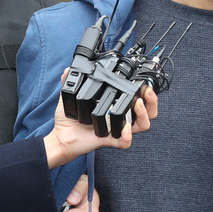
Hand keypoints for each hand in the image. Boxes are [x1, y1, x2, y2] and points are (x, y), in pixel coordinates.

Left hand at [43, 77, 157, 167]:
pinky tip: (125, 129)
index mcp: (116, 106)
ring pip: (142, 125)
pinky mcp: (110, 140)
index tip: (145, 81)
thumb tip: (68, 69)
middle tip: (147, 91)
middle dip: (152, 101)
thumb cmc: (70, 119)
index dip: (146, 90)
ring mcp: (117, 129)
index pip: (138, 98)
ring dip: (144, 114)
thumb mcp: (71, 97)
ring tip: (138, 104)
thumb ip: (71, 82)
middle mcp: (120, 118)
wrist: (60, 136)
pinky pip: (125, 142)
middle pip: (148, 112)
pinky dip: (128, 136)